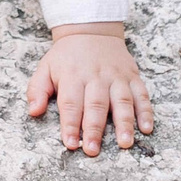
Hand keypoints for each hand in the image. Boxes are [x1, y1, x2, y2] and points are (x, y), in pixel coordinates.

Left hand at [28, 25, 153, 155]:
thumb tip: (34, 112)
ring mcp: (117, 76)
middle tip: (93, 150)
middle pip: (96, 105)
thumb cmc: (67, 56)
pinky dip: (146, 111)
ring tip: (125, 143)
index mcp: (73, 75)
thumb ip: (37, 90)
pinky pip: (142, 94)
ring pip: (122, 101)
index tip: (70, 144)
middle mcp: (96, 76)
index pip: (71, 103)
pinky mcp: (132, 76)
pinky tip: (146, 128)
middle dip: (95, 129)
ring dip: (124, 123)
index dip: (70, 125)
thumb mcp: (45, 67)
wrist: (91, 30)